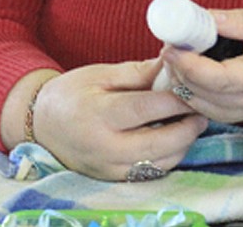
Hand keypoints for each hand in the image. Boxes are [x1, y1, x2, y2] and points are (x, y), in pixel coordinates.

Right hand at [30, 60, 207, 180]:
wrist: (41, 125)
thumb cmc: (71, 93)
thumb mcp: (100, 73)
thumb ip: (138, 72)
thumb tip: (172, 64)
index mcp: (99, 114)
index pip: (147, 109)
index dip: (176, 100)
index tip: (194, 89)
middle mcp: (104, 146)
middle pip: (160, 142)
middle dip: (188, 126)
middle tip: (202, 109)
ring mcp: (108, 167)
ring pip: (160, 162)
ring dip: (183, 144)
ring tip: (192, 122)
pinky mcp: (112, 178)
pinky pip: (150, 171)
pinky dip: (168, 156)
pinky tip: (175, 138)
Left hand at [161, 7, 242, 125]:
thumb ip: (241, 21)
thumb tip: (205, 17)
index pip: (223, 79)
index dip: (192, 65)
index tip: (173, 46)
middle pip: (204, 93)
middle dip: (179, 69)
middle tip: (169, 42)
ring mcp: (240, 113)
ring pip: (197, 103)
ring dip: (179, 79)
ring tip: (175, 52)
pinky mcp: (229, 116)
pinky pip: (199, 107)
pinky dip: (185, 89)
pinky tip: (183, 68)